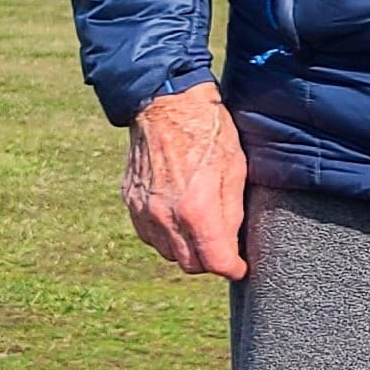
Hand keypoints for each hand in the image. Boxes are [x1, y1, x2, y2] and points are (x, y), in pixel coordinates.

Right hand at [123, 81, 247, 277]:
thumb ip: (232, 216)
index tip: (240, 266)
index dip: (233, 268)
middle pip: (190, 264)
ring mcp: (143, 210)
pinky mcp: (130, 201)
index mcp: (196, 210)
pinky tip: (178, 218)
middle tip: (224, 246)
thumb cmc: (208, 131)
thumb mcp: (236, 171)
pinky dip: (165, 235)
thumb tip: (232, 246)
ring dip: (186, 249)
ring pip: (167, 252)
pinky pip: (148, 235)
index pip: (215, 262)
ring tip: (202, 230)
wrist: (165, 102)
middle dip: (210, 261)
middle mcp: (165, 216)